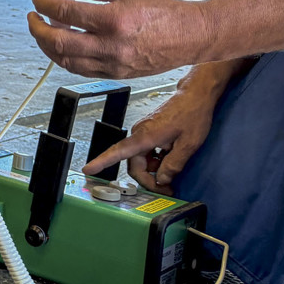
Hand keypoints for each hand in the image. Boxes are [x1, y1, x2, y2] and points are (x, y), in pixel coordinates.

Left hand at [27, 0, 213, 77]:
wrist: (191, 36)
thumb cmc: (165, 12)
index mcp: (114, 20)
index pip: (66, 13)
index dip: (45, 3)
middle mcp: (112, 46)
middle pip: (59, 42)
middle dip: (38, 28)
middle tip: (33, 16)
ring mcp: (113, 64)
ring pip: (65, 61)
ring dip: (47, 46)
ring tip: (43, 30)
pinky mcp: (116, 75)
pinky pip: (80, 71)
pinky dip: (64, 59)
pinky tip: (60, 46)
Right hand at [82, 86, 216, 192]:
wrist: (195, 96)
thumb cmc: (191, 114)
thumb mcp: (188, 145)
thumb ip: (173, 165)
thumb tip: (163, 179)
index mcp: (145, 136)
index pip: (117, 152)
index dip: (101, 162)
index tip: (88, 169)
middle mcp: (140, 133)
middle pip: (134, 164)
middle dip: (148, 178)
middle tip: (165, 187)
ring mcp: (144, 132)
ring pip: (142, 159)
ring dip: (154, 169)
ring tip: (173, 168)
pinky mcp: (150, 132)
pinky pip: (147, 152)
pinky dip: (157, 160)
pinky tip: (170, 157)